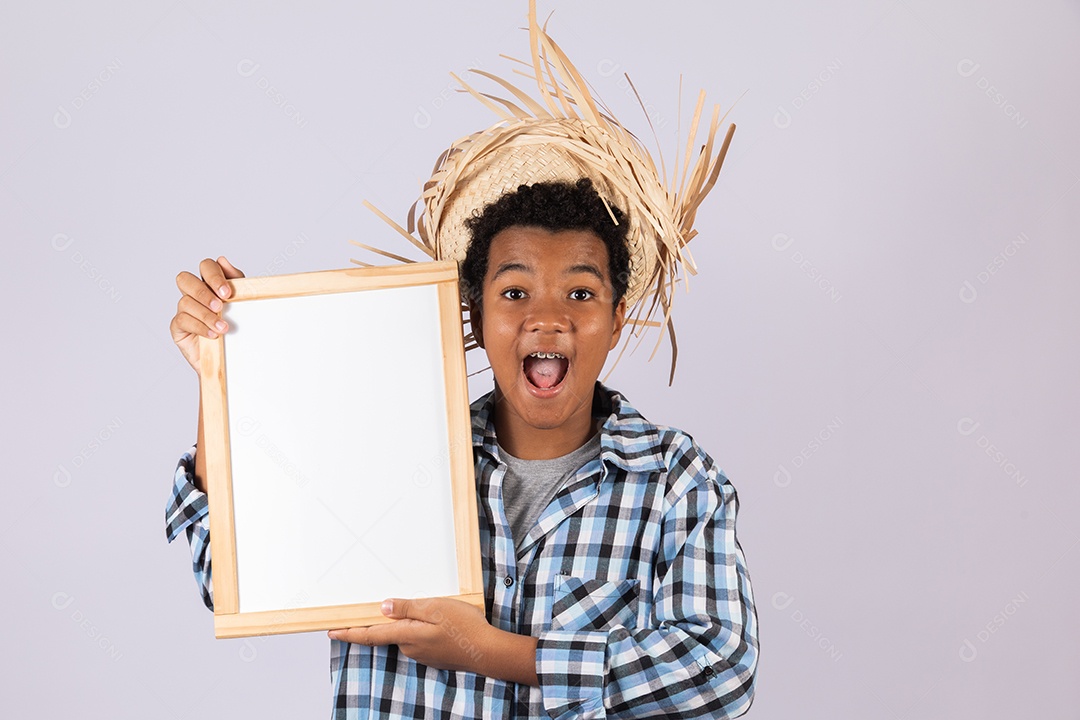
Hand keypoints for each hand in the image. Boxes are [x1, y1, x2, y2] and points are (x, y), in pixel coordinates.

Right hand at [170, 257, 244, 372]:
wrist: (232, 358)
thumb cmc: (236, 328)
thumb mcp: (242, 303)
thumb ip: (235, 281)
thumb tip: (223, 260)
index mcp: (210, 283)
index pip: (206, 267)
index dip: (214, 275)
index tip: (228, 293)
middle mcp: (194, 294)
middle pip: (185, 279)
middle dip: (203, 292)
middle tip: (220, 306)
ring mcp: (184, 310)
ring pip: (185, 302)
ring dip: (206, 315)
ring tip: (223, 327)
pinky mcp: (178, 327)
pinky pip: (182, 320)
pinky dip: (199, 326)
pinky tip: (212, 334)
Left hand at [328, 597, 537, 683]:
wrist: (487, 652)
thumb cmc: (465, 626)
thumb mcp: (435, 607)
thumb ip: (407, 608)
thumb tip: (382, 607)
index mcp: (407, 635)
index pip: (370, 634)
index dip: (349, 633)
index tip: (331, 630)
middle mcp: (410, 648)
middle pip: (390, 632)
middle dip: (390, 620)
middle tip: (400, 604)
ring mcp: (421, 654)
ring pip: (407, 634)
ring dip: (411, 623)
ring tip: (436, 611)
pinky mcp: (432, 656)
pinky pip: (420, 640)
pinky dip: (423, 630)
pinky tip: (441, 623)